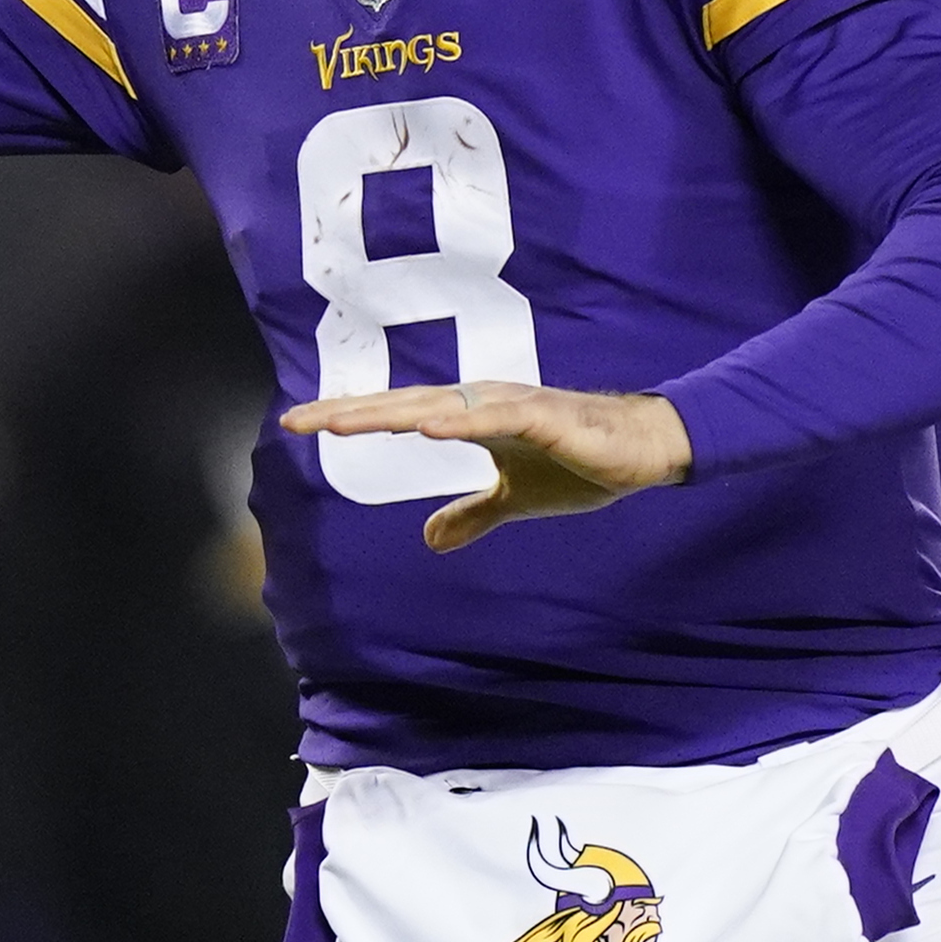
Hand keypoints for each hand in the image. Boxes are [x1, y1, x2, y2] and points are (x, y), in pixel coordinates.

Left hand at [280, 382, 691, 552]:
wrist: (643, 450)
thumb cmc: (580, 463)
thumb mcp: (515, 498)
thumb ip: (472, 513)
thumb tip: (428, 539)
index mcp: (471, 416)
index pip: (397, 413)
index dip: (350, 418)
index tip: (297, 424)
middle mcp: (482, 402)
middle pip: (403, 403)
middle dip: (350, 412)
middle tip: (297, 420)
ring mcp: (512, 405)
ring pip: (440, 404)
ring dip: (392, 411)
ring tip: (345, 421)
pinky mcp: (546, 417)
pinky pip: (496, 417)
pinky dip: (461, 418)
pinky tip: (428, 424)